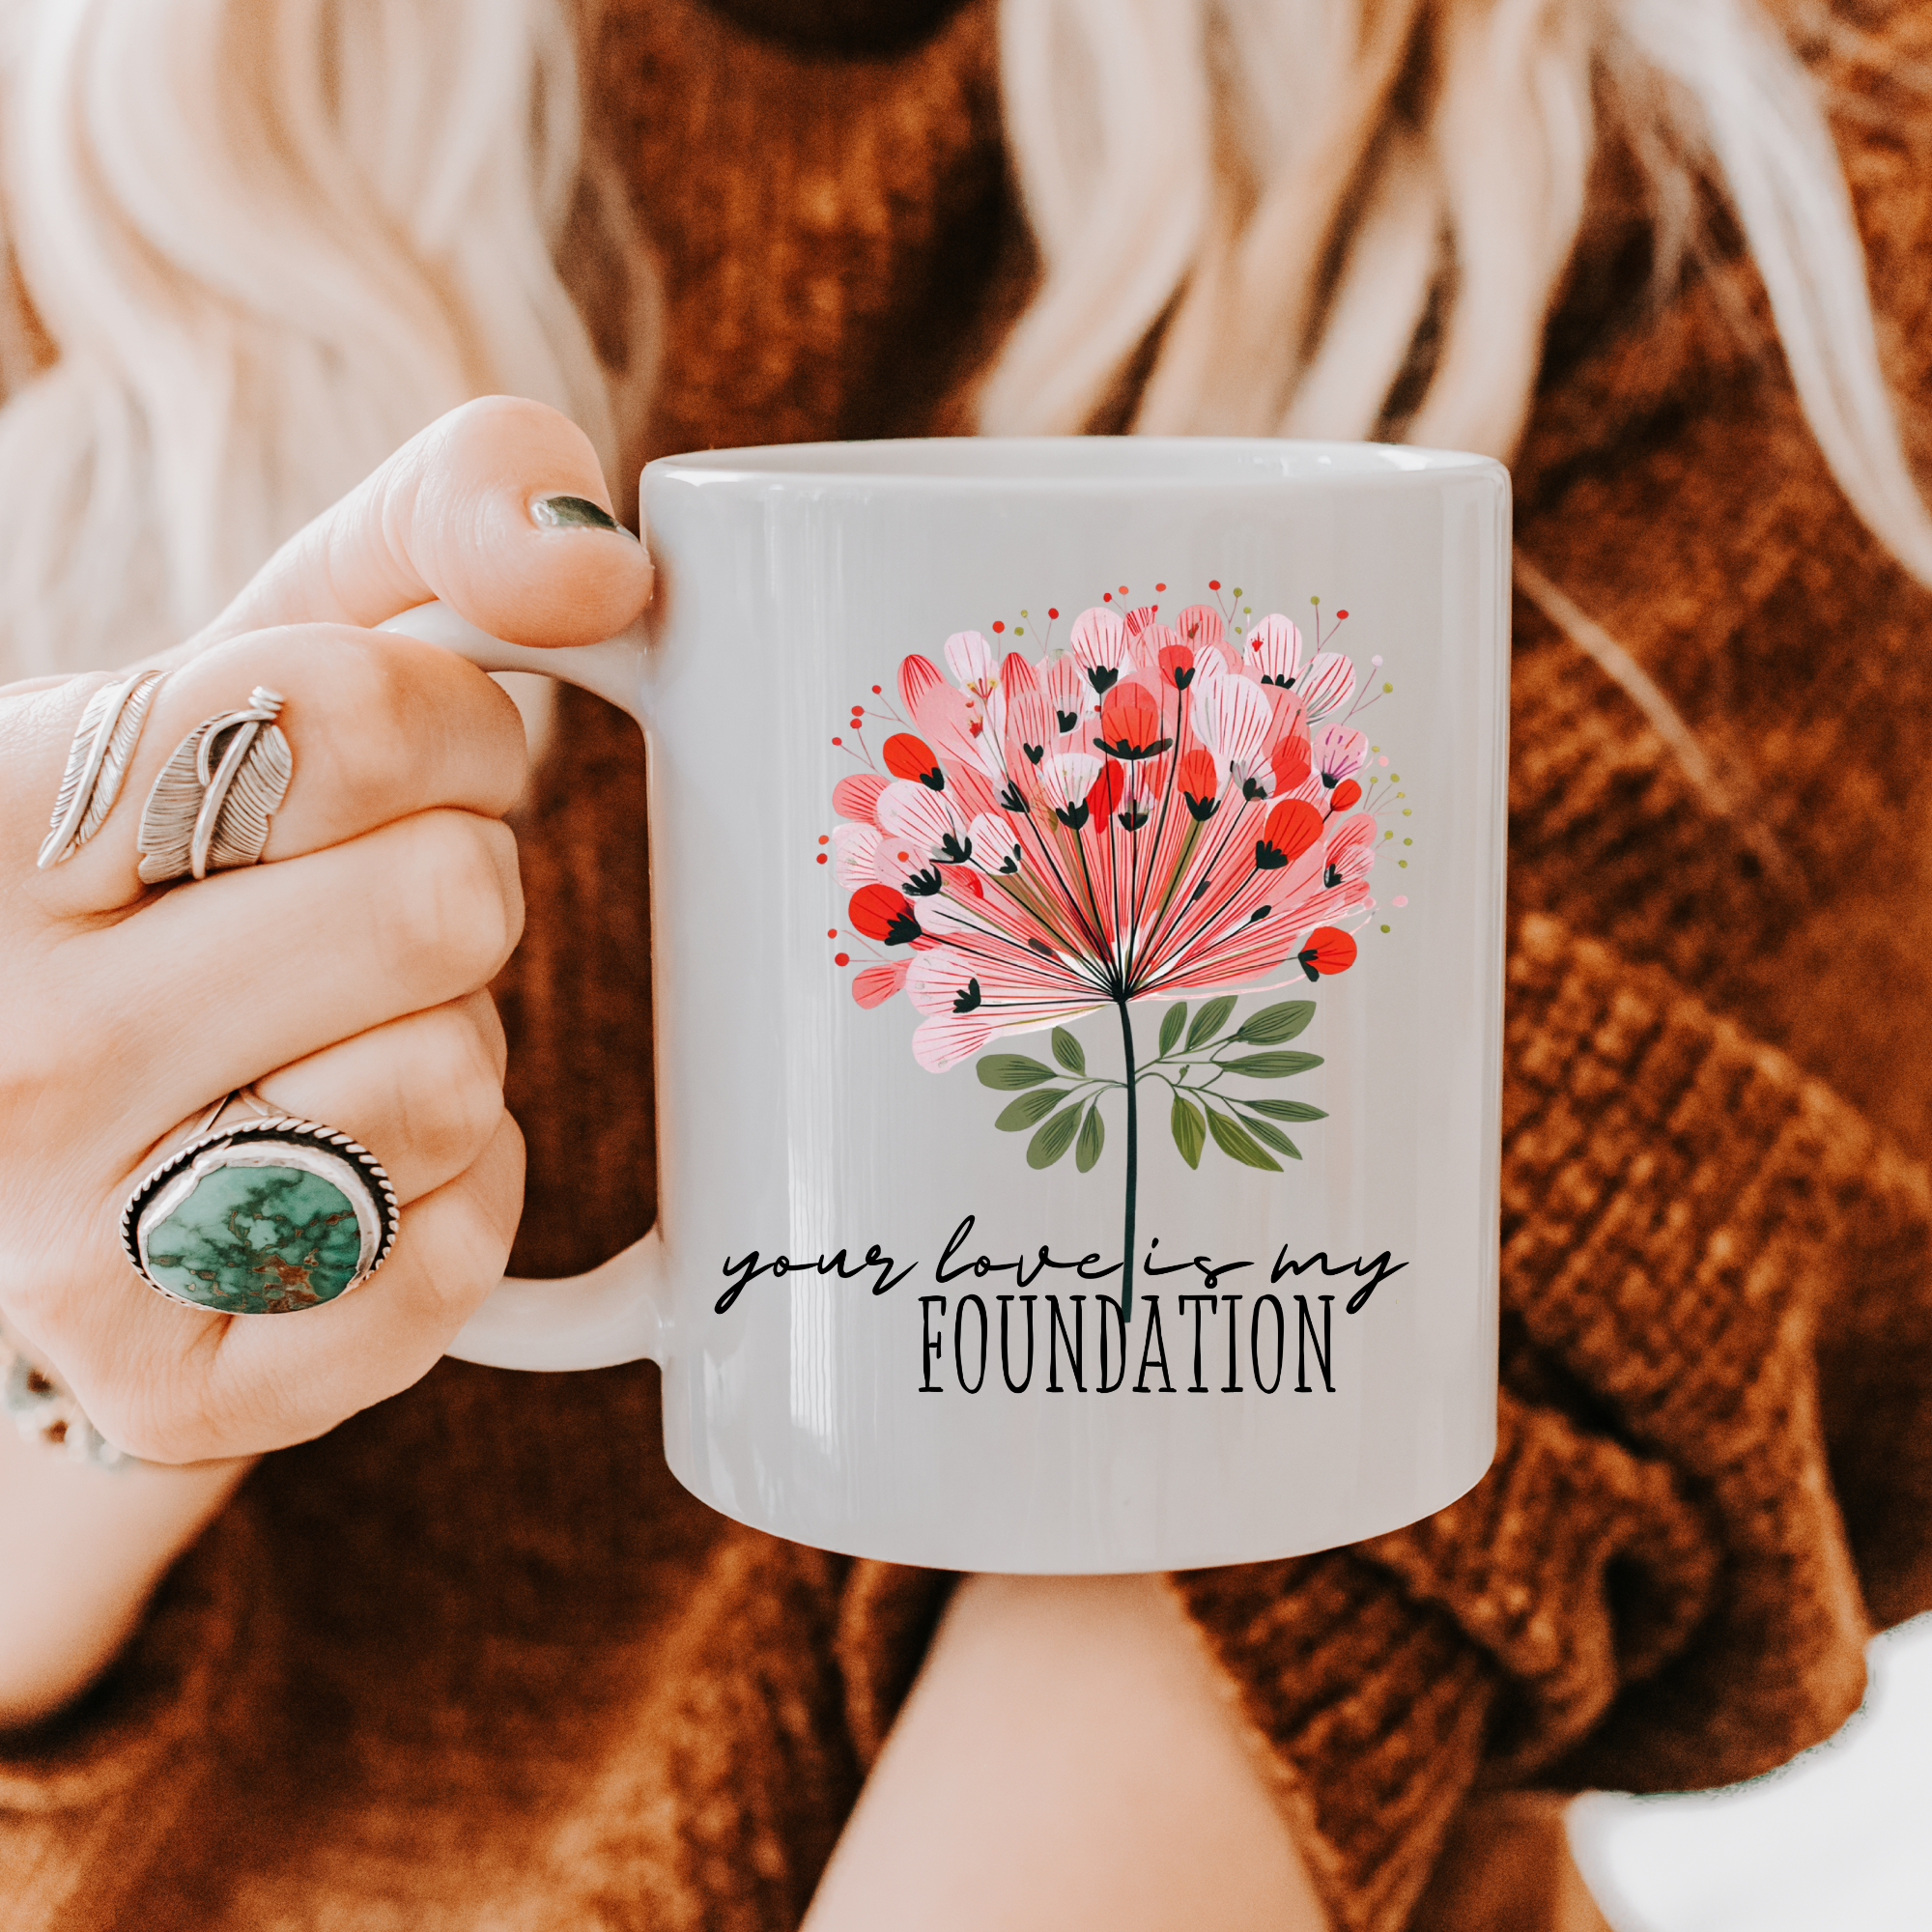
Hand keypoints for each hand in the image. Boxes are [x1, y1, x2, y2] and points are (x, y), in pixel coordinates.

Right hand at [0, 396, 652, 1462]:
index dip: (451, 724)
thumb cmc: (199, 841)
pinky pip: (445, 1271)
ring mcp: (66, 1241)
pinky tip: (351, 1164)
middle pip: (444, 905)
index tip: (398, 757)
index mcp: (2, 812)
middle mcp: (4, 1039)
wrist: (45, 1070)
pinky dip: (451, 1207)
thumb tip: (610, 564)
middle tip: (360, 911)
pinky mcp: (167, 1383)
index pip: (358, 713)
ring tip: (331, 1033)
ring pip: (452, 1087)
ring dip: (451, 1044)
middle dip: (457, 886)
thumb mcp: (275, 636)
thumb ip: (443, 515)